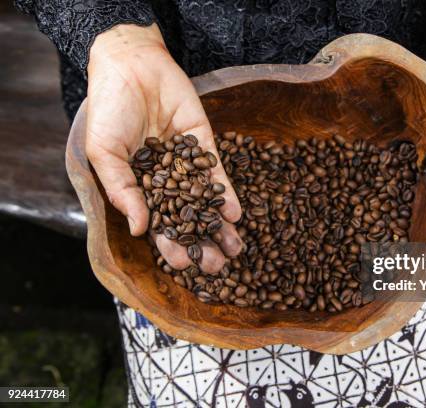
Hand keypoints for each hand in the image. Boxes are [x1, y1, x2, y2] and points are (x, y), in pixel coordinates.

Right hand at [86, 24, 241, 273]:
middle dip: (203, 244)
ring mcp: (186, 163)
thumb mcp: (104, 152)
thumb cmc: (109, 110)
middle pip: (187, 219)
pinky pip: (217, 174)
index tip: (184, 266)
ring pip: (206, 201)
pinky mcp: (204, 145)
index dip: (171, 246)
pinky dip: (227, 194)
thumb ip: (122, 190)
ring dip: (220, 226)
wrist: (132, 66)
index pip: (158, 224)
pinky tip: (237, 215)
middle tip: (219, 267)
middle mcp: (166, 180)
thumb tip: (140, 229)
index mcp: (138, 187)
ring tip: (236, 250)